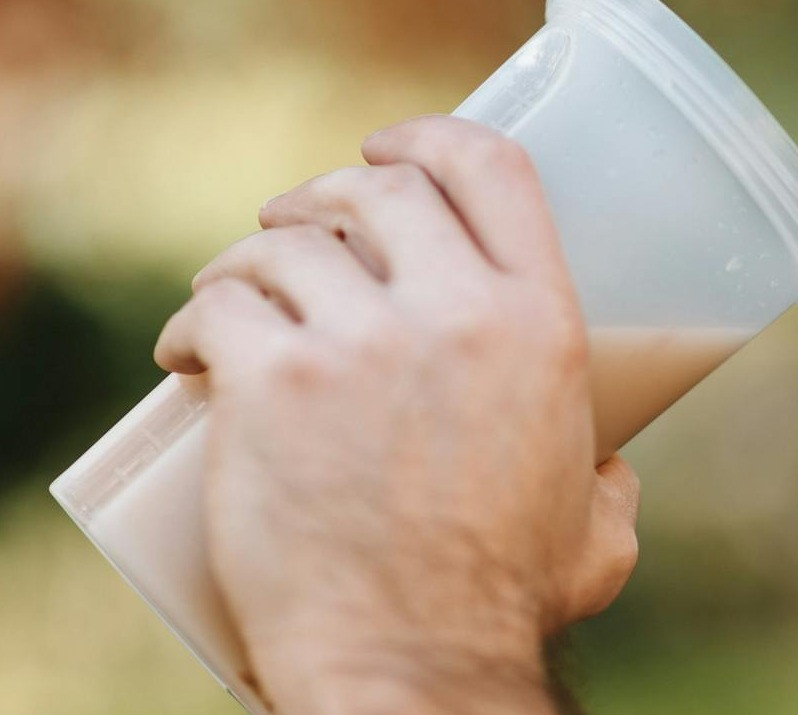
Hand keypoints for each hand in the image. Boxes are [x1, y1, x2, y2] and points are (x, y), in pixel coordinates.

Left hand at [154, 116, 640, 712]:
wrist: (413, 663)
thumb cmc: (504, 605)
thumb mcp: (599, 529)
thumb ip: (612, 483)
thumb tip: (610, 469)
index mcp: (542, 323)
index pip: (492, 166)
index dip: (431, 135)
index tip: (388, 145)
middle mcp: (458, 313)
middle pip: (379, 188)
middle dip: (326, 194)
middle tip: (296, 230)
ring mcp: (360, 344)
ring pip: (285, 244)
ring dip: (249, 259)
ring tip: (232, 296)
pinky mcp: (273, 385)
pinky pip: (218, 307)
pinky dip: (194, 322)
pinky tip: (185, 353)